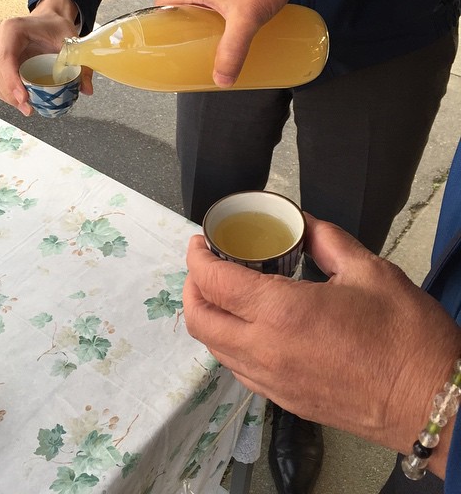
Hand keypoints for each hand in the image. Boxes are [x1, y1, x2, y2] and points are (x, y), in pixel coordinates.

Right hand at [0, 0, 92, 116]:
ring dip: (8, 97)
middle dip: (11, 95)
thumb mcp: (72, 43)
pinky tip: (22, 101)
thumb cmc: (57, 28)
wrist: (49, 20)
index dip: (12, 82)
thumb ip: (82, 65)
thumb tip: (87, 90)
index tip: (24, 99)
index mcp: (13, 29)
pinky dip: (7, 94)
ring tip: (28, 107)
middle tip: (29, 109)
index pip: (5, 59)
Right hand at [155, 0, 306, 86]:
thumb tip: (221, 81)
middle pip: (183, 9)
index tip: (161, 42)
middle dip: (183, 31)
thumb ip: (232, 51)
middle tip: (186, 53)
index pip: (163, 2)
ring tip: (209, 49)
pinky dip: (223, 22)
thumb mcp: (244, 20)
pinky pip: (223, 7)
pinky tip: (234, 36)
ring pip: (204, 8)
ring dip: (204, 27)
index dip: (157, 21)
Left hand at [183, 215, 460, 475]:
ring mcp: (272, 380)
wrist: (434, 403)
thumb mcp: (370, 271)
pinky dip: (229, 343)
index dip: (198, 258)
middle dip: (192, 287)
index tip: (200, 244)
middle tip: (205, 266)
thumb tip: (303, 223)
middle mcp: (266, 350)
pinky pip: (237, 369)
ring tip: (224, 294)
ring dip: (208, 316)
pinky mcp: (284, 400)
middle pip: (200, 319)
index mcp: (283, 312)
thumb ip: (326, 240)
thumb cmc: (408, 339)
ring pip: (214, 348)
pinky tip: (249, 326)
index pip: (214, 283)